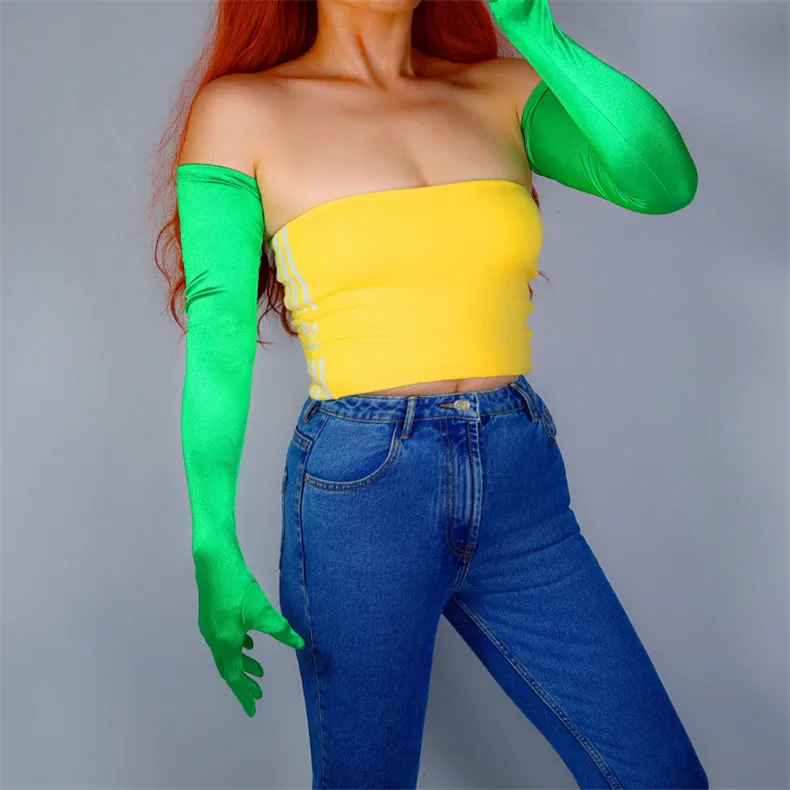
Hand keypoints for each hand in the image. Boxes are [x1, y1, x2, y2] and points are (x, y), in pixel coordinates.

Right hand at [194, 549, 305, 716]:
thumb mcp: (263, 611)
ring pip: (226, 654)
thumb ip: (281, 630)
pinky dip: (237, 648)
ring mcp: (210, 627)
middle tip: (258, 693)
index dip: (245, 694)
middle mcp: (214, 639)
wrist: (214, 562)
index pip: (235, 677)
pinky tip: (248, 642)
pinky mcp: (211, 615)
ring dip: (242, 664)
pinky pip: (224, 641)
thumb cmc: (238, 588)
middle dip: (244, 683)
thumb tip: (299, 644)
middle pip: (228, 669)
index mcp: (225, 643)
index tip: (253, 709)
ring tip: (259, 669)